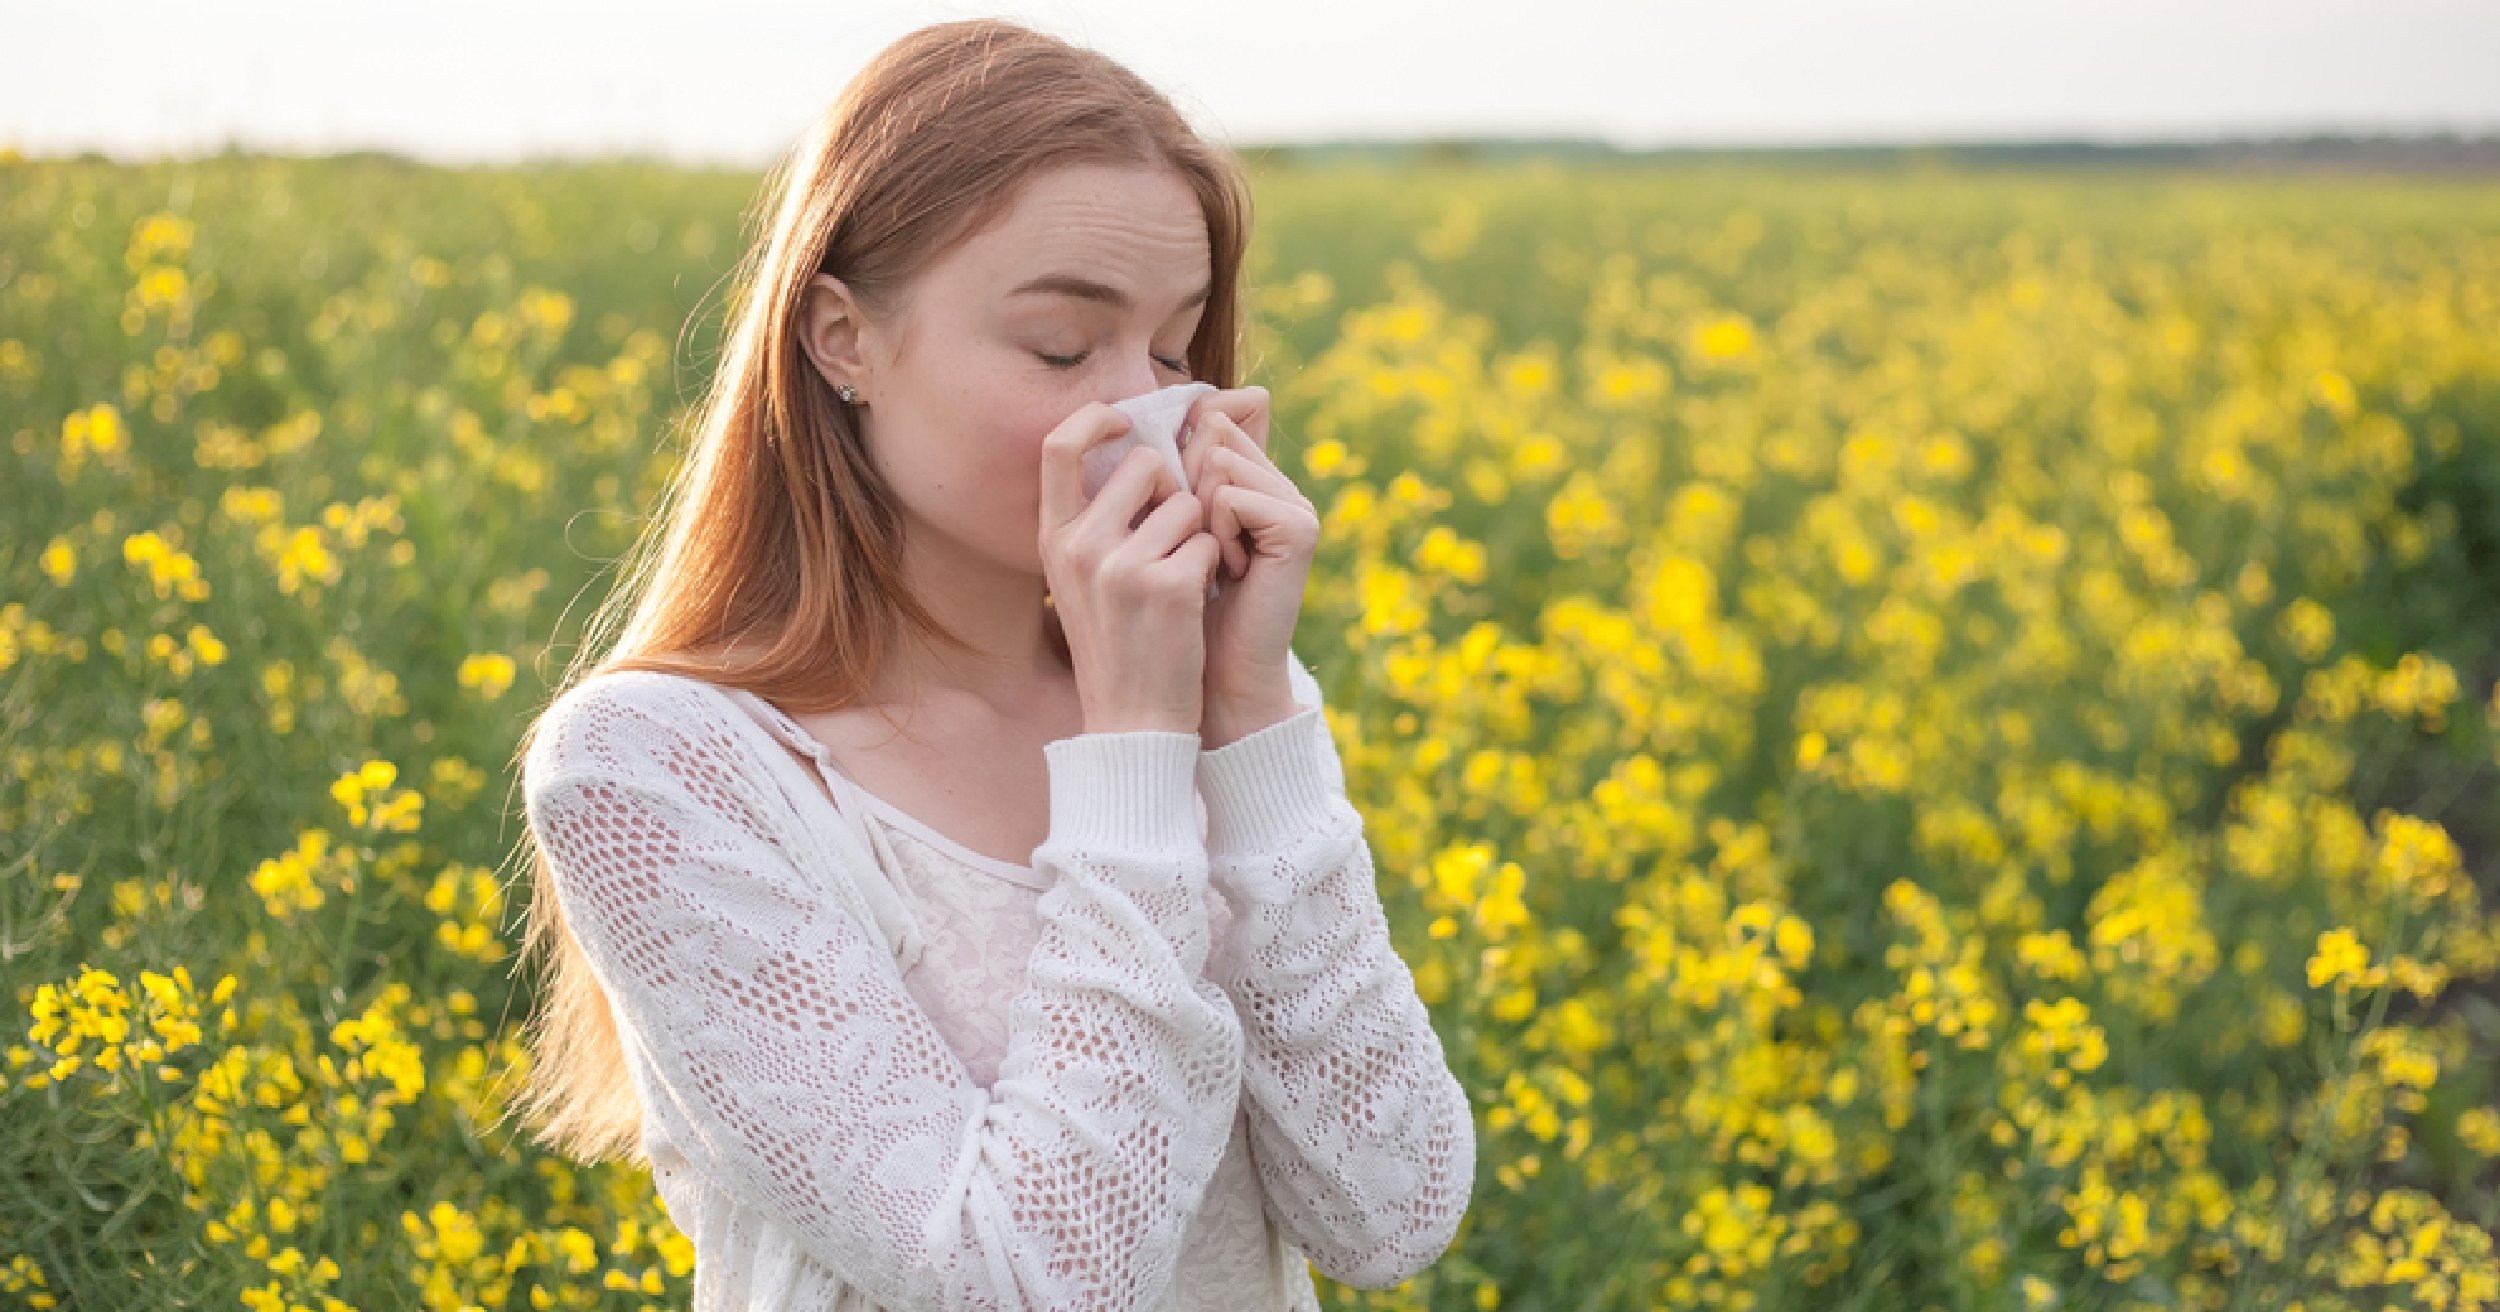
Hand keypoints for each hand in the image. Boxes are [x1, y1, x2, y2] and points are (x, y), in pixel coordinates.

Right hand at [1040, 402, 1225, 735]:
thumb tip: (1137, 453)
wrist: (1133, 721)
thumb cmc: (1117, 643)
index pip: (1058, 446)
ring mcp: (1122, 567)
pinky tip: (1195, 603)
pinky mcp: (1168, 587)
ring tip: (1180, 580)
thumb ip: (1096, 520)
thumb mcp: (1083, 580)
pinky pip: (1209, 541)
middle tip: (1176, 531)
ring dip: (1197, 534)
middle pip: (1143, 464)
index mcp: (1053, 539)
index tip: (1125, 421)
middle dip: (1172, 487)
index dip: (1095, 418)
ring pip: (1187, 504)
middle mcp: (1080, 547)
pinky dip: (1213, 566)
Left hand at [1176, 386, 1318, 743]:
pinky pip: (1232, 496)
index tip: (1180, 523)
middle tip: (1198, 548)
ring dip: (1197, 514)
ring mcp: (1294, 503)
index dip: (1178, 460)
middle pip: (1211, 436)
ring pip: (1219, 462)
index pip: (1210, 420)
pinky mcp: (1299, 527)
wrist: (1212, 676)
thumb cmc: (1178, 610)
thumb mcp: (1165, 529)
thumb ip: (1169, 472)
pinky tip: (1230, 572)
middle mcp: (1278, 484)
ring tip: (1215, 562)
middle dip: (1185, 489)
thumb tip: (1168, 409)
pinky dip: (1217, 533)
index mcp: (1252, 479)